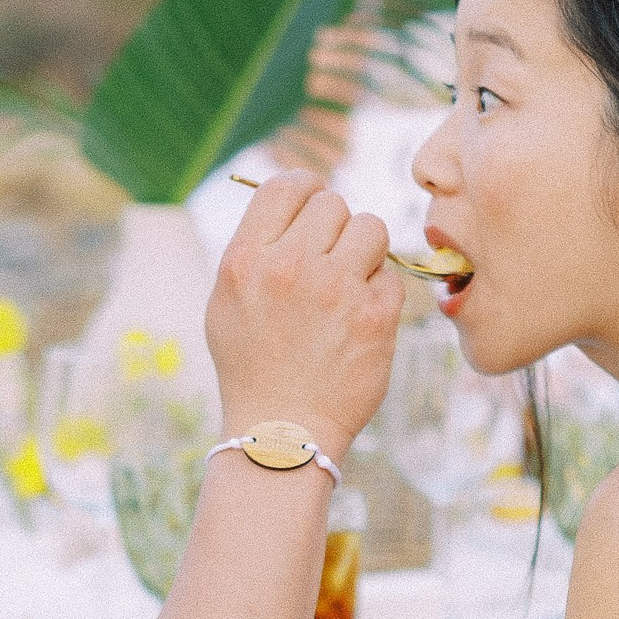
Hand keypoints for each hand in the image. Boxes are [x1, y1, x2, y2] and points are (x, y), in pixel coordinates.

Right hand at [206, 169, 398, 463]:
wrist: (282, 434)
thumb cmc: (252, 367)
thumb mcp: (227, 301)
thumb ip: (255, 246)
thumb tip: (295, 195)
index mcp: (246, 260)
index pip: (287, 184)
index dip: (305, 192)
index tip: (311, 216)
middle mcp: (290, 268)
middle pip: (333, 203)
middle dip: (335, 228)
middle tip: (328, 262)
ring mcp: (336, 291)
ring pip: (371, 227)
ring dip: (364, 251)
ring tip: (347, 285)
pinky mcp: (376, 317)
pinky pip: (391, 274)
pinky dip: (379, 292)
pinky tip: (359, 320)